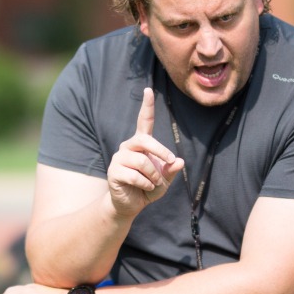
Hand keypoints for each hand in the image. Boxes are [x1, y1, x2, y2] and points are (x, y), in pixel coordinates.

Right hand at [106, 88, 184, 216]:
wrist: (131, 204)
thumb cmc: (148, 188)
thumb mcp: (164, 180)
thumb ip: (171, 171)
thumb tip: (180, 161)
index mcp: (142, 144)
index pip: (144, 121)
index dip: (147, 106)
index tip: (148, 89)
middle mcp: (129, 147)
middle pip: (145, 140)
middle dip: (161, 151)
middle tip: (170, 162)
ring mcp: (119, 158)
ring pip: (142, 161)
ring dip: (153, 174)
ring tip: (153, 182)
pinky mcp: (114, 171)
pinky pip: (135, 175)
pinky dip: (145, 184)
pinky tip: (144, 187)